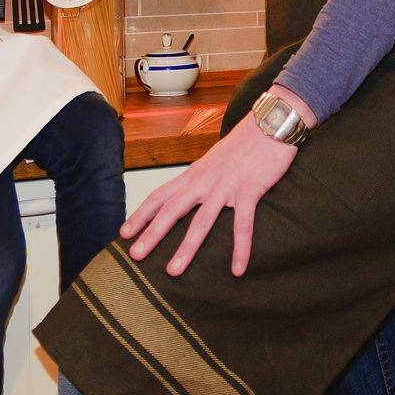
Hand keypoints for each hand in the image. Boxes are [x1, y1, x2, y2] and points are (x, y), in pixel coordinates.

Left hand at [121, 104, 301, 276]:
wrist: (270, 124)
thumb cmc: (245, 142)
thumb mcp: (215, 158)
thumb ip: (202, 176)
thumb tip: (191, 191)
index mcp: (194, 174)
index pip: (160, 195)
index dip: (141, 214)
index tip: (124, 233)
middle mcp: (205, 181)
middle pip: (172, 210)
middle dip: (152, 234)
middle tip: (135, 255)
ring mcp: (226, 187)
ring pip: (201, 221)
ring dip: (186, 247)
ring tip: (173, 271)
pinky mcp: (249, 191)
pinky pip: (243, 225)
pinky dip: (240, 249)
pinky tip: (237, 269)